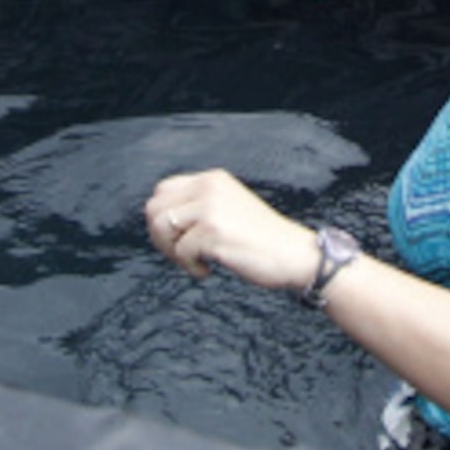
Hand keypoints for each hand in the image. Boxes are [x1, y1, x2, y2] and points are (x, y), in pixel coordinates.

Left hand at [146, 169, 315, 289]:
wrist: (295, 255)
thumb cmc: (262, 240)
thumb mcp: (227, 207)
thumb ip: (198, 206)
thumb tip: (159, 221)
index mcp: (211, 179)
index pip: (163, 191)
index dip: (162, 218)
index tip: (177, 239)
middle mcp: (208, 187)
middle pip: (154, 208)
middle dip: (161, 237)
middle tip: (181, 254)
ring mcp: (210, 208)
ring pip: (161, 228)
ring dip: (173, 252)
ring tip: (195, 262)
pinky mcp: (213, 231)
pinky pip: (180, 251)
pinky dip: (190, 267)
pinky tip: (208, 270)